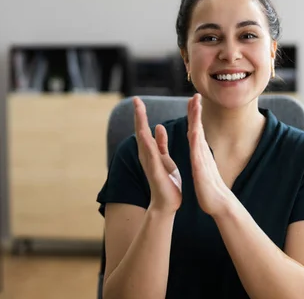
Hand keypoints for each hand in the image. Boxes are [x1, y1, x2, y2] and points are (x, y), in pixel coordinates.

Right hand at [133, 97, 181, 213]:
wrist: (167, 204)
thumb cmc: (166, 181)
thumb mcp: (164, 158)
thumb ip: (160, 143)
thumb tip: (158, 126)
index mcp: (151, 151)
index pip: (144, 129)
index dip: (141, 115)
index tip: (138, 100)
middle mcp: (147, 156)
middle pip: (140, 132)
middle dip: (139, 116)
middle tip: (136, 99)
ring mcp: (150, 164)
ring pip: (144, 141)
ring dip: (141, 126)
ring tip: (139, 111)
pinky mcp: (156, 172)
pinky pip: (151, 155)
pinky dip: (148, 144)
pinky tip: (145, 134)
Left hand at [187, 94, 231, 216]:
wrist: (219, 203)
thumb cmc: (210, 187)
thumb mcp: (203, 167)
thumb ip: (201, 157)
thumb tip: (200, 149)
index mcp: (199, 152)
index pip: (195, 129)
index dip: (194, 115)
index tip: (192, 100)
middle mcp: (202, 153)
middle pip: (198, 127)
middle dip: (196, 111)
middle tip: (195, 94)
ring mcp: (202, 159)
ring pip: (198, 136)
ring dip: (196, 120)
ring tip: (195, 106)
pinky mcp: (202, 169)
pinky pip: (198, 153)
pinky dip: (196, 140)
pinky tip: (194, 130)